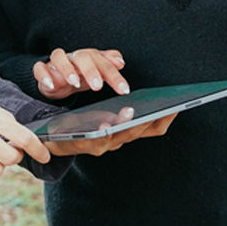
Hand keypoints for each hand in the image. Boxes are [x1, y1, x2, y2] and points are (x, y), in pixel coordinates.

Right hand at [33, 47, 128, 99]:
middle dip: (91, 70)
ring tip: (74, 83)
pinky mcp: (42, 69)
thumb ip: (109, 66)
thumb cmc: (79, 73)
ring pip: (59, 57)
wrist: (55, 79)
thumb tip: (120, 61)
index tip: (123, 89)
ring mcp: (56, 63)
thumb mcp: (97, 71)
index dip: (114, 75)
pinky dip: (44, 75)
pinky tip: (52, 85)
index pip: (104, 62)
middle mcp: (73, 57)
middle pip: (83, 56)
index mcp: (89, 57)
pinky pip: (39, 68)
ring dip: (67, 69)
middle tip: (98, 87)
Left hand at [44, 113, 175, 156]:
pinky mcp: (82, 145)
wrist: (50, 135)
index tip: (177, 104)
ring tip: (134, 112)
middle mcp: (117, 141)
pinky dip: (103, 132)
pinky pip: (95, 140)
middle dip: (151, 120)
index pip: (153, 128)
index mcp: (125, 131)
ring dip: (128, 126)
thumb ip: (122, 101)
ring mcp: (101, 145)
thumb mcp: (106, 110)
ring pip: (118, 138)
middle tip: (163, 108)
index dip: (165, 118)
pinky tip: (106, 122)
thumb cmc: (82, 121)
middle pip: (138, 132)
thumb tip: (134, 80)